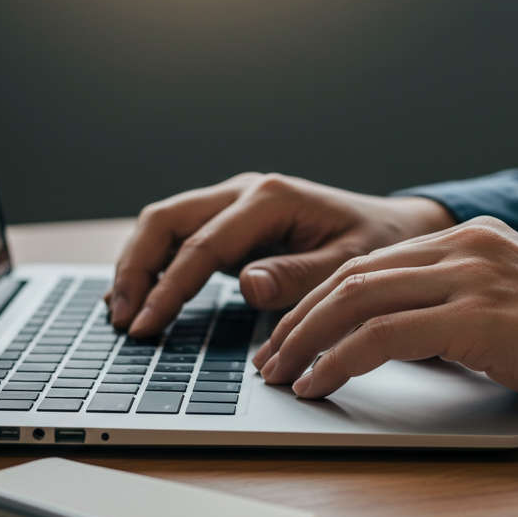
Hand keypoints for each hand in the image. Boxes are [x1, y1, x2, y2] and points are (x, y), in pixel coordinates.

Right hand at [108, 173, 454, 335]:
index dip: (169, 288)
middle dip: (136, 268)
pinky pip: (181, 238)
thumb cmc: (378, 244)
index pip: (203, 244)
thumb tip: (247, 284)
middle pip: (167, 220)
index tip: (147, 325)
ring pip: (165, 225)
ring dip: (138, 266)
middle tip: (124, 319)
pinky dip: (156, 264)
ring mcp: (235, 204)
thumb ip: (300, 275)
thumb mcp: (350, 264)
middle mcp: (245, 191)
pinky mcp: (232, 223)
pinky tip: (142, 298)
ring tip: (123, 314)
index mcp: (271, 197)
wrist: (395, 227)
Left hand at [254, 216, 517, 420]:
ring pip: (355, 300)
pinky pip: (380, 336)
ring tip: (281, 375)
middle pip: (352, 276)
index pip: (375, 263)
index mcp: (476, 239)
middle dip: (300, 320)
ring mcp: (471, 275)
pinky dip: (338, 360)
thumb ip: (465, 309)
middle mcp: (467, 245)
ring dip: (306, 341)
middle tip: (271, 358)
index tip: (296, 334)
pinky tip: (319, 384)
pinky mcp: (475, 317)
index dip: (323, 300)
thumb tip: (410, 342)